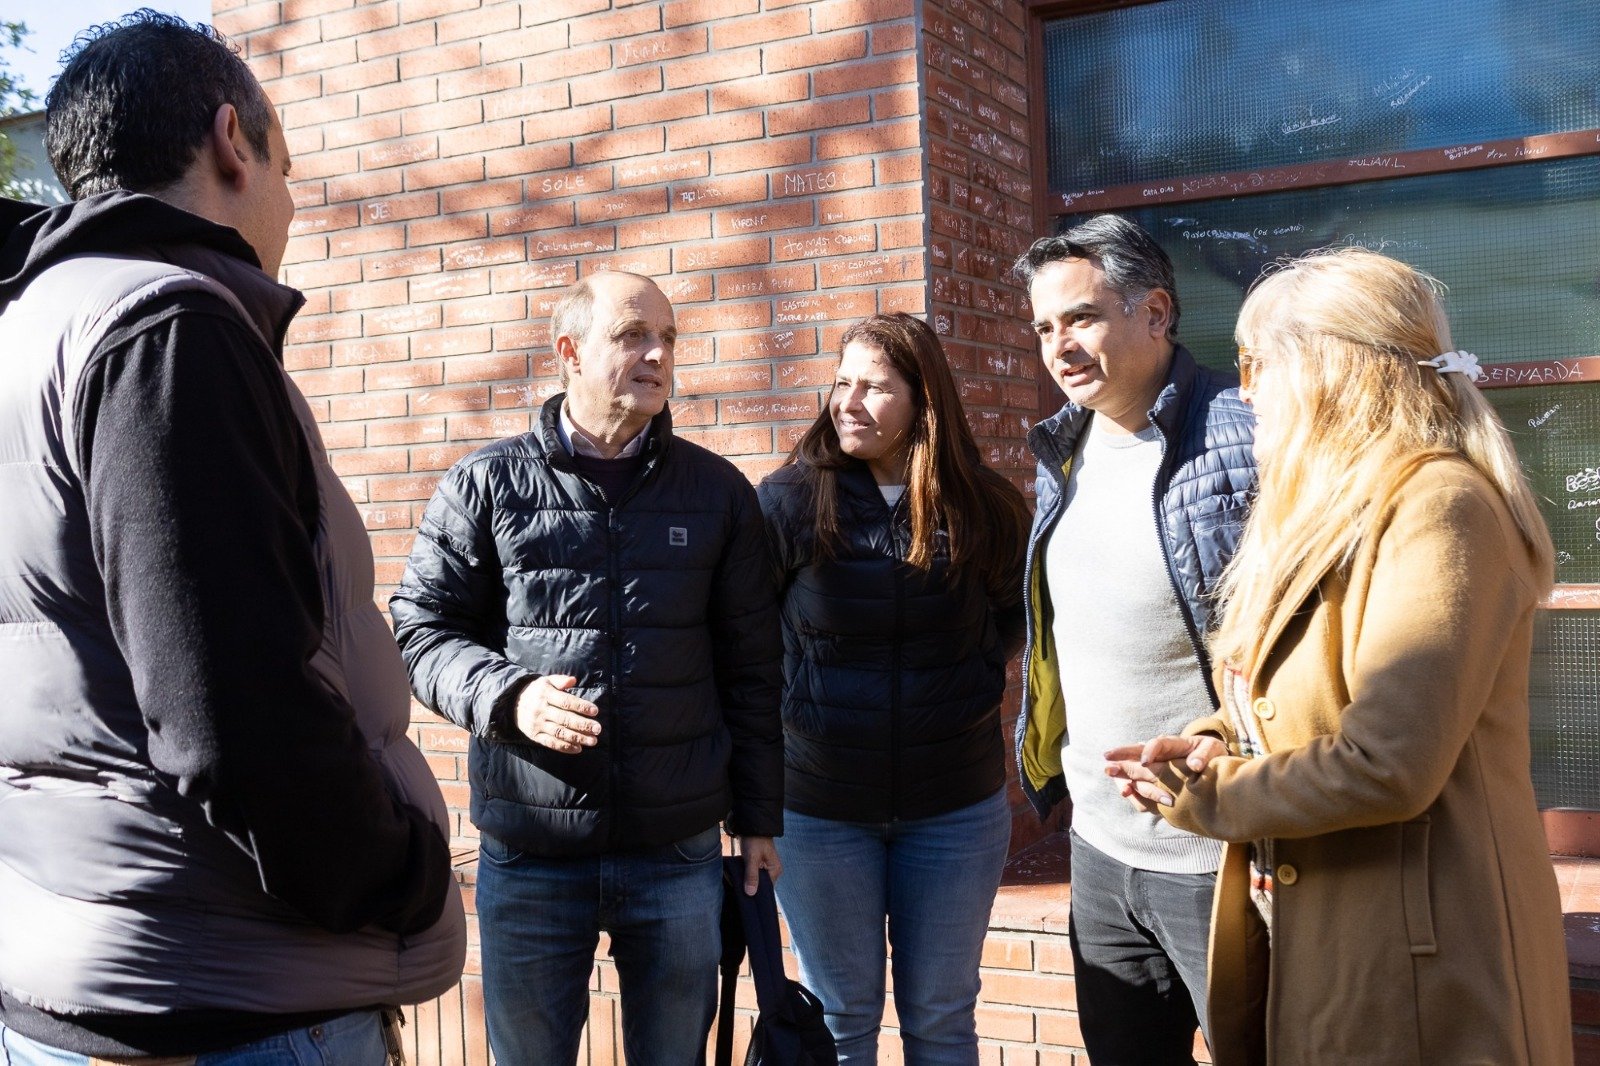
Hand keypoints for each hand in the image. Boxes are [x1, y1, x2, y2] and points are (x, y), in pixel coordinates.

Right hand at [514, 675, 600, 753]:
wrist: (512, 704)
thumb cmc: (536, 691)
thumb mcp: (546, 681)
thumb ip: (560, 681)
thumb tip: (573, 680)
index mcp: (545, 695)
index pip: (566, 701)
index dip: (581, 706)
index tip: (595, 711)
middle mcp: (541, 710)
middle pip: (564, 719)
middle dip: (582, 725)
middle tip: (598, 729)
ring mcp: (537, 724)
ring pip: (559, 733)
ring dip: (577, 738)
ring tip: (592, 741)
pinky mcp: (535, 736)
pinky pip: (550, 743)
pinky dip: (564, 747)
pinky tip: (578, 749)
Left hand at [738, 835, 780, 894]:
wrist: (751, 826)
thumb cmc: (754, 840)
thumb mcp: (752, 858)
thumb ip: (752, 876)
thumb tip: (751, 894)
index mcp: (775, 870)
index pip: (767, 889)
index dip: (756, 894)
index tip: (746, 898)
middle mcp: (772, 870)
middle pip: (761, 885)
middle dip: (751, 888)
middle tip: (740, 893)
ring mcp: (765, 867)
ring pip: (756, 880)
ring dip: (748, 882)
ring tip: (738, 886)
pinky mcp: (759, 864)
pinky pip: (753, 874)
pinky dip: (747, 876)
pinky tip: (740, 879)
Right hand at [1103, 735, 1226, 811]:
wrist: (1209, 759)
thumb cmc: (1210, 752)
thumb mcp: (1211, 749)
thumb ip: (1204, 755)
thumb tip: (1194, 765)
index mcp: (1171, 743)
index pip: (1157, 744)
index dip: (1149, 751)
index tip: (1145, 762)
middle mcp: (1157, 753)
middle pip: (1135, 754)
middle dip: (1121, 761)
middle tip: (1108, 768)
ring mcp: (1152, 767)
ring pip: (1134, 772)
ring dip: (1126, 780)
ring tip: (1123, 790)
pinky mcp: (1153, 780)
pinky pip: (1140, 787)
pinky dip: (1135, 793)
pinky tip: (1129, 796)